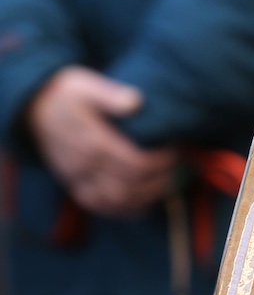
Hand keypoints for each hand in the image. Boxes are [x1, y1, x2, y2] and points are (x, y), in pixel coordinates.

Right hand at [26, 66, 177, 216]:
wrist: (32, 108)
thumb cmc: (65, 94)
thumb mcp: (85, 85)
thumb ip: (110, 94)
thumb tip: (136, 102)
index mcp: (91, 142)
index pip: (135, 163)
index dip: (161, 161)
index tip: (176, 149)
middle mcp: (83, 166)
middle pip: (129, 187)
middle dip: (160, 181)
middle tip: (180, 167)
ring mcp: (77, 179)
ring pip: (116, 202)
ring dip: (147, 198)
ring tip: (169, 184)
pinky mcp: (73, 186)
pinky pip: (100, 207)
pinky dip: (125, 210)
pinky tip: (145, 202)